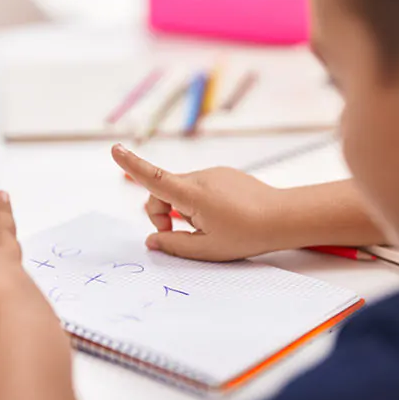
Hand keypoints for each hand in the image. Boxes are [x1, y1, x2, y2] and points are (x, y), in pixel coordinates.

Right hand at [112, 145, 291, 260]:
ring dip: (183, 210)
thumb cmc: (248, 235)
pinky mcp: (223, 175)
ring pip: (182, 191)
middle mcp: (200, 178)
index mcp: (193, 195)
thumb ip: (174, 245)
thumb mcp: (207, 249)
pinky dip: (198, 204)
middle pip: (163, 191)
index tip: (114, 149)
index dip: (132, 165)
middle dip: (162, 213)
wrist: (284, 217)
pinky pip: (199, 189)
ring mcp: (213, 174)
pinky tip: (221, 217)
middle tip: (175, 235)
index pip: (154, 179)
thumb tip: (152, 241)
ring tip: (210, 228)